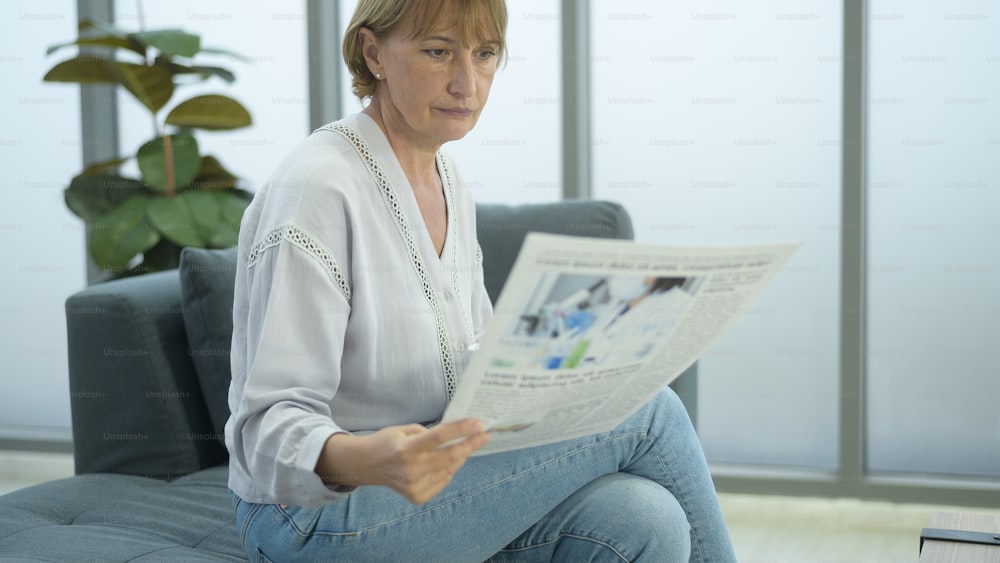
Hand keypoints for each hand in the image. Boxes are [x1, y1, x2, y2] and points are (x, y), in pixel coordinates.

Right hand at [315, 419, 488, 504]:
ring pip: (449, 470)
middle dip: (470, 445)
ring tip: (462, 447)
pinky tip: (444, 462)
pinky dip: (448, 470)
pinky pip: (443, 481)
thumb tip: (456, 435)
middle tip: (484, 436)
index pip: (439, 437)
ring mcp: (415, 486)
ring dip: (459, 457)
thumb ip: (429, 433)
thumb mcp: (404, 429)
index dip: (461, 430)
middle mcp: (411, 469)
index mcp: (406, 448)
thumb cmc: (387, 442)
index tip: (479, 424)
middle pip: (449, 457)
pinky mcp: (418, 497)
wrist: (367, 466)